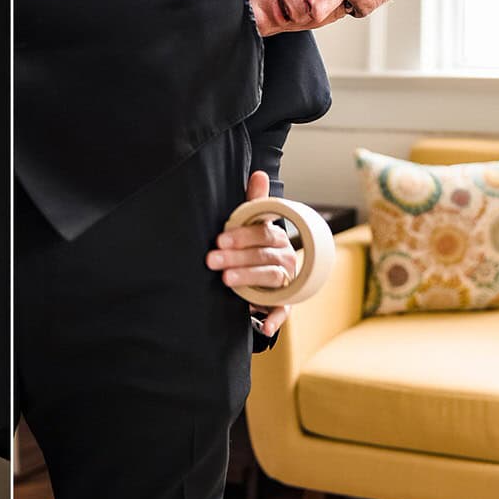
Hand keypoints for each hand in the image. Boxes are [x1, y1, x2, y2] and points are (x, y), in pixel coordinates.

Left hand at [207, 171, 294, 337]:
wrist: (271, 275)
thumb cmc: (255, 245)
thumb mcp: (254, 223)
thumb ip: (255, 201)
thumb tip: (258, 172)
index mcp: (276, 237)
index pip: (264, 233)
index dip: (243, 236)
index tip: (220, 239)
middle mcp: (285, 258)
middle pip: (263, 256)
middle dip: (237, 258)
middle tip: (211, 260)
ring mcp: (286, 281)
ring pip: (271, 278)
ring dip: (249, 280)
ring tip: (225, 280)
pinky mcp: (285, 303)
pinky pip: (283, 311)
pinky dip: (274, 319)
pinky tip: (262, 326)